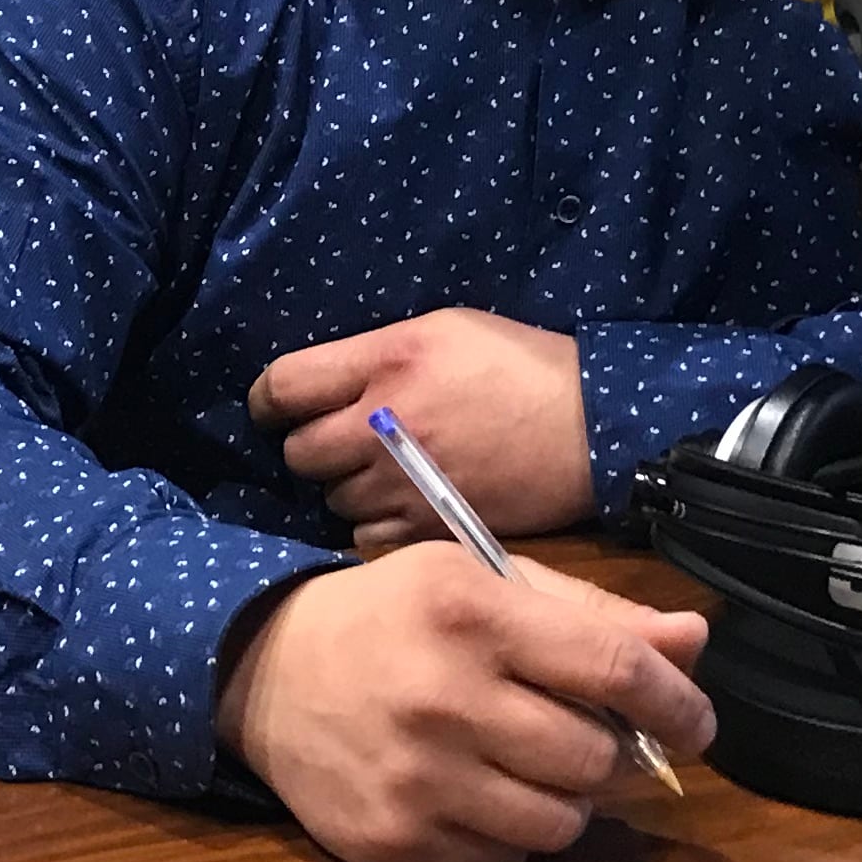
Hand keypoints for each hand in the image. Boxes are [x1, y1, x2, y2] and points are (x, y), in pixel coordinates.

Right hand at [217, 542, 715, 861]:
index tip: (697, 725)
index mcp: (474, 616)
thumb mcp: (483, 584)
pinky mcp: (392, 844)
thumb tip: (696, 642)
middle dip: (609, 754)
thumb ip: (591, 616)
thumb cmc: (394, 617)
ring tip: (528, 767)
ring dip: (564, 802)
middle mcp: (444, 700)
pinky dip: (506, 835)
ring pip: (558, 827)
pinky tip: (471, 793)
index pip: (616, 670)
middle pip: (595, 761)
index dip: (677, 703)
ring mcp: (415, 782)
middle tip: (584, 737)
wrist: (262, 671)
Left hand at [249, 310, 593, 552]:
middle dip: (310, 446)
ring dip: (345, 486)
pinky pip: (365, 533)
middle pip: (299, 451)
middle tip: (339, 442)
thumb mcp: (445, 328)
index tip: (275, 409)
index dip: (268, 401)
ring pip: (330, 497)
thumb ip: (378, 353)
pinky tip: (401, 504)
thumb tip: (325, 382)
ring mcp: (403, 482)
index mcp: (386, 361)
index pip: (284, 385)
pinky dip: (375, 522)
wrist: (593, 428)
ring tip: (381, 473)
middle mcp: (383, 423)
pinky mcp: (427, 525)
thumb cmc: (521, 366)